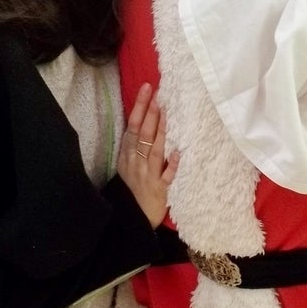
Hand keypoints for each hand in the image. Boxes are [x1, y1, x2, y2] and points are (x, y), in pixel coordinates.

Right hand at [118, 83, 177, 227]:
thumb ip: (136, 143)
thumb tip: (146, 116)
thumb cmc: (133, 187)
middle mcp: (136, 162)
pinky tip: (178, 153)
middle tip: (156, 94)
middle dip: (149, 113)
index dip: (139, 107)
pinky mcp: (160, 190)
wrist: (132, 218)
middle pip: (142, 134)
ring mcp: (148, 175)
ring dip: (160, 131)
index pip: (133, 126)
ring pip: (154, 150)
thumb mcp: (129, 163)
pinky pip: (166, 177)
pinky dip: (171, 166)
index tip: (147, 89)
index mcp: (128, 154)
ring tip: (166, 113)